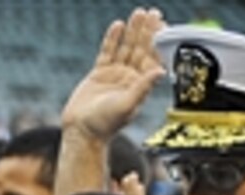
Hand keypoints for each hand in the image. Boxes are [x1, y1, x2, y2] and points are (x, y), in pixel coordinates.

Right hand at [61, 8, 165, 140]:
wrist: (81, 131)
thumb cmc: (105, 124)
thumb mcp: (127, 105)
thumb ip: (143, 87)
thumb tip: (161, 71)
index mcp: (140, 86)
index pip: (152, 59)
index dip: (158, 42)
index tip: (163, 25)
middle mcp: (130, 79)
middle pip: (141, 49)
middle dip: (147, 31)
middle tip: (153, 12)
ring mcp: (115, 75)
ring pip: (126, 48)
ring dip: (133, 31)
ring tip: (138, 13)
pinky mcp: (99, 74)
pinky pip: (108, 52)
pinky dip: (113, 39)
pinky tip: (118, 25)